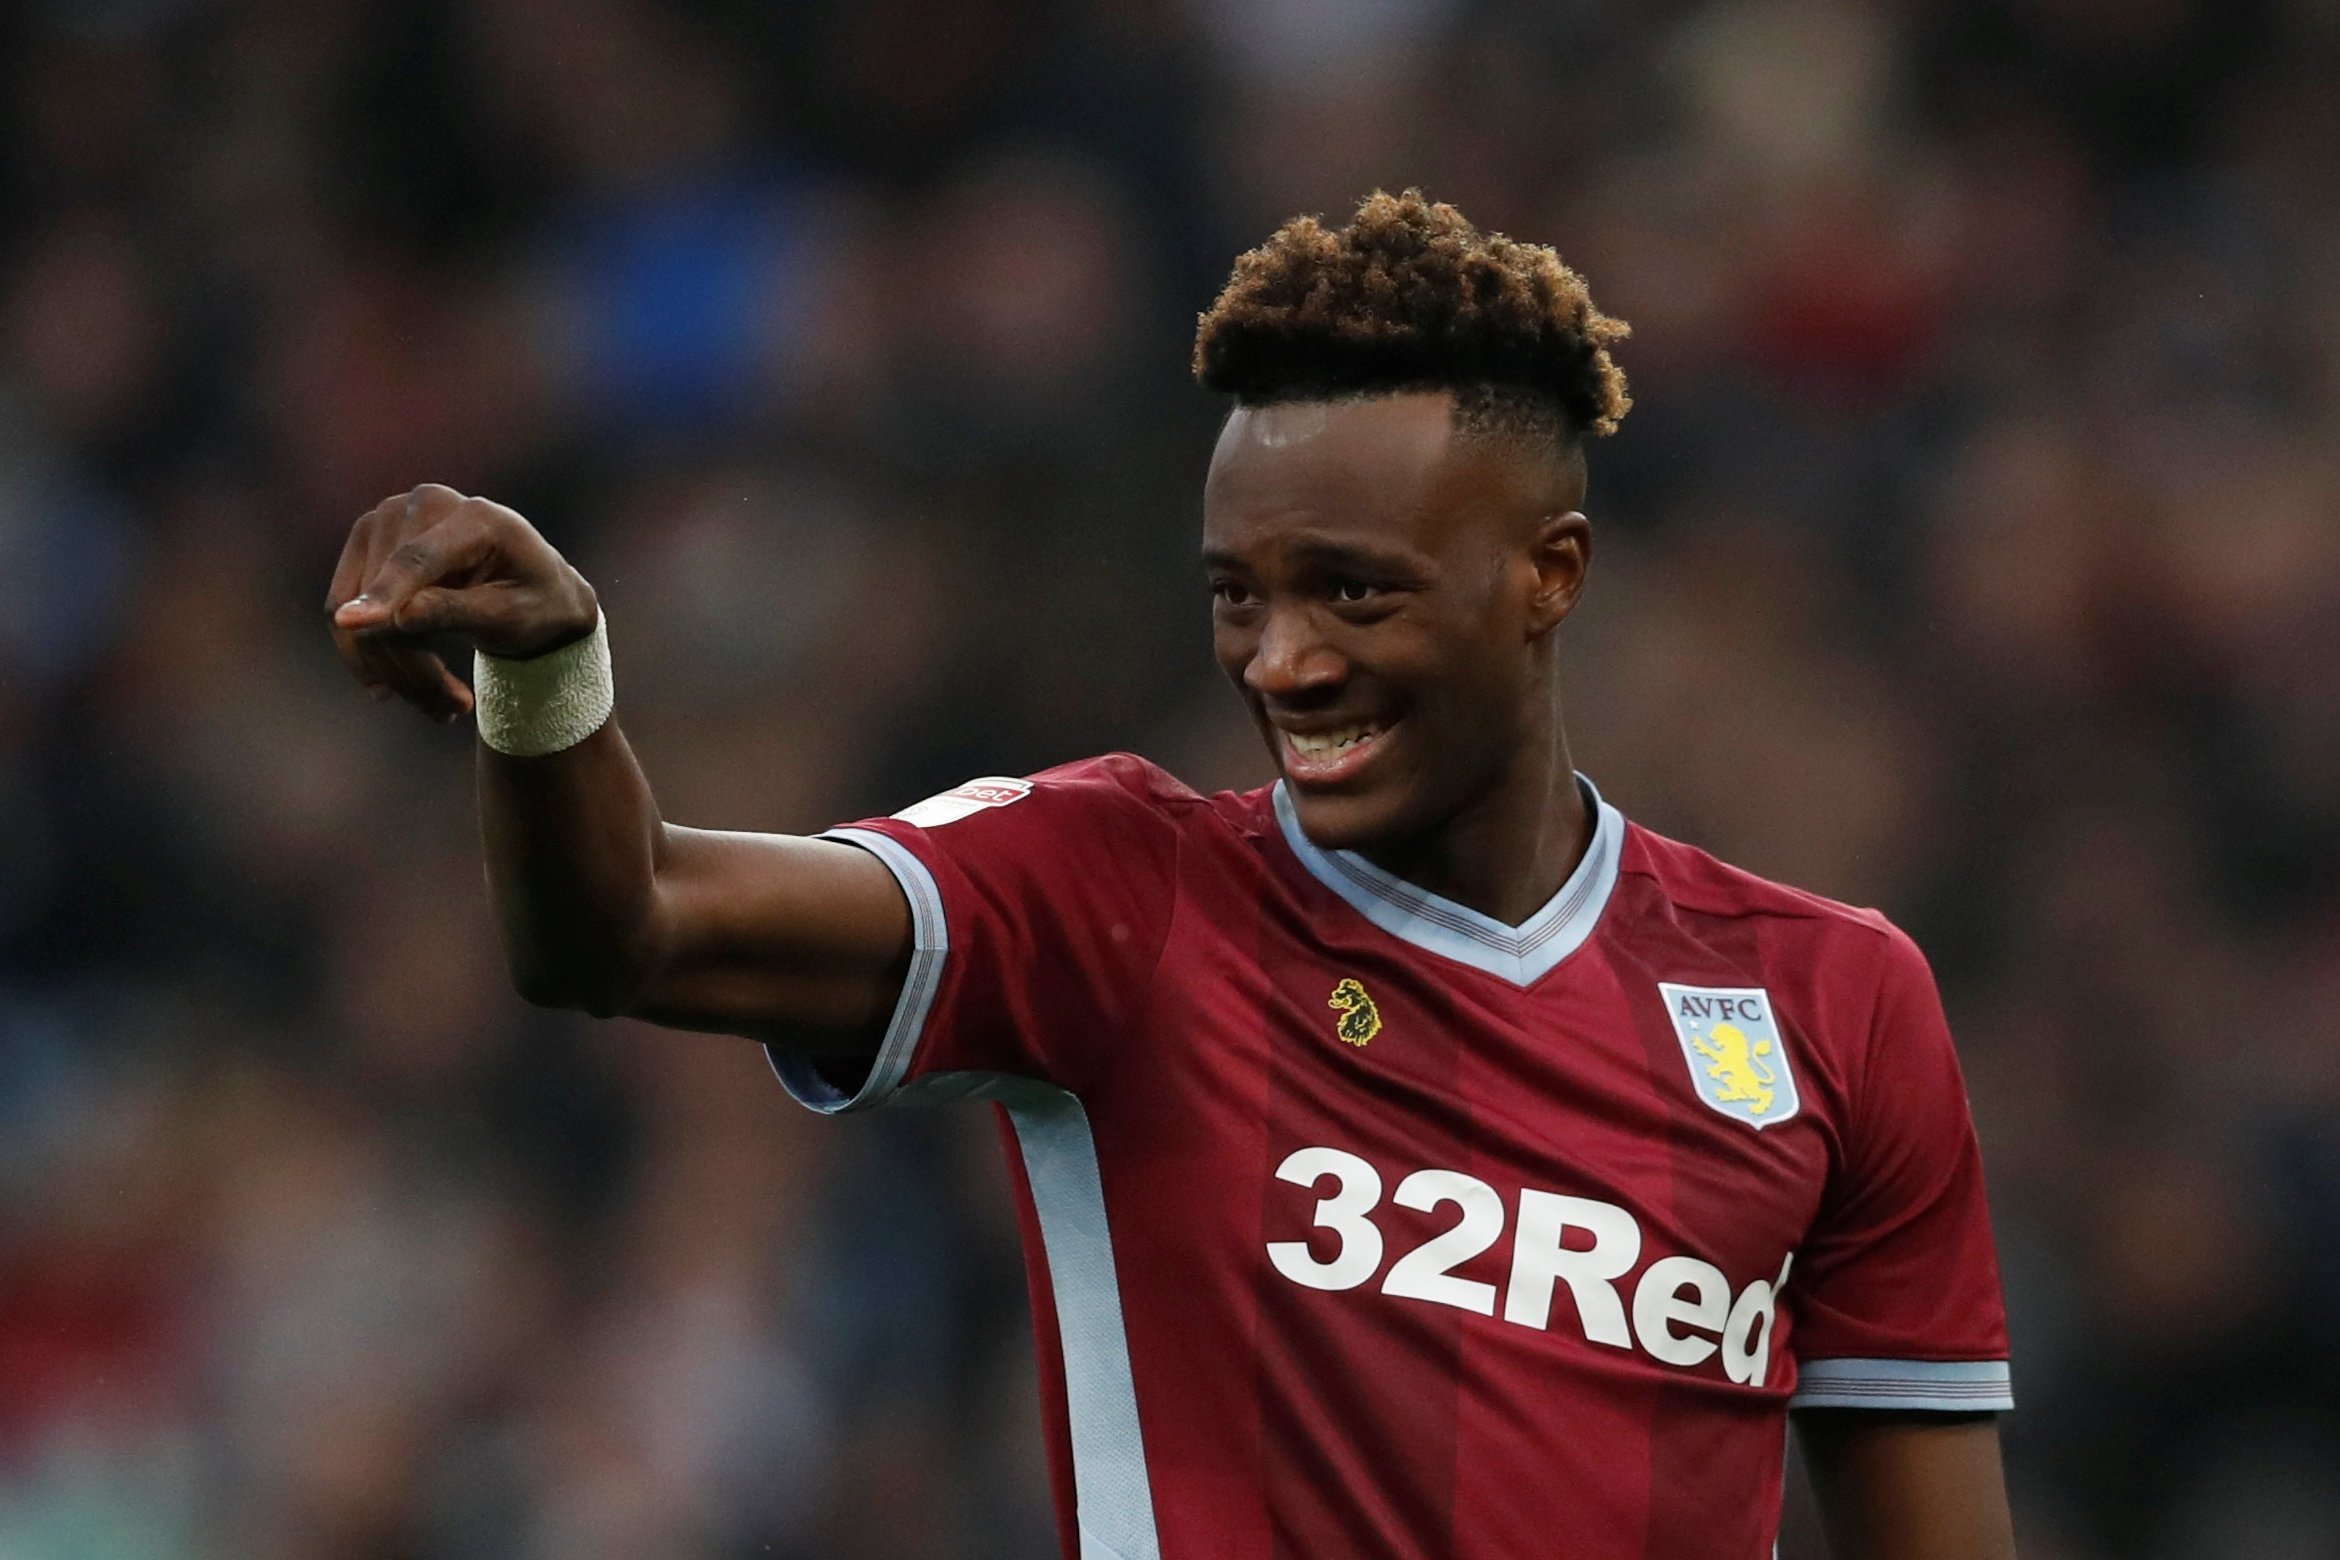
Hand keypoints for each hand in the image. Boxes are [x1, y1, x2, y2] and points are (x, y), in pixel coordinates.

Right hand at [326, 484, 599, 721]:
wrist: (536, 595)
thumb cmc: (536, 605)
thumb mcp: (510, 617)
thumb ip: (455, 612)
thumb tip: (394, 617)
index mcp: (474, 517)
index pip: (417, 561)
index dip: (384, 594)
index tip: (351, 624)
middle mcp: (421, 505)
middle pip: (383, 597)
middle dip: (409, 666)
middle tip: (453, 712)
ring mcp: (385, 521)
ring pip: (354, 612)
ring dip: (390, 671)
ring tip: (444, 708)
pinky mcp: (365, 546)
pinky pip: (344, 613)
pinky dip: (371, 657)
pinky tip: (407, 688)